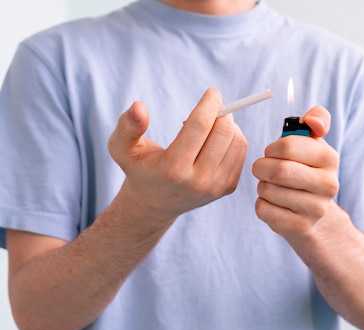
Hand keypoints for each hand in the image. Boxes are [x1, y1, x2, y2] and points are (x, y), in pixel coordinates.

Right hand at [108, 88, 247, 220]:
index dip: (209, 104)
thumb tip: (138, 106)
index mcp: (172, 169)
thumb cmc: (139, 168)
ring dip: (228, 124)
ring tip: (210, 124)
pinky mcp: (228, 187)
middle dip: (220, 112)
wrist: (155, 203)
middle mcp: (198, 181)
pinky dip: (233, 137)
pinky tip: (216, 138)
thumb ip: (127, 126)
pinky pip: (241, 151)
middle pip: (223, 132)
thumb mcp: (122, 148)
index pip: (199, 127)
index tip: (212, 92)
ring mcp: (216, 187)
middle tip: (210, 107)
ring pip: (237, 141)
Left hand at [252, 106, 338, 237]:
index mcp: (329, 158)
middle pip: (278, 171)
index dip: (272, 148)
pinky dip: (262, 204)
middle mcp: (328, 184)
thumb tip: (312, 119)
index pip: (287, 146)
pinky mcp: (300, 227)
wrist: (314, 211)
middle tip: (263, 169)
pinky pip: (263, 209)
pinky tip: (274, 203)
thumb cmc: (306, 168)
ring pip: (267, 190)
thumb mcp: (313, 142)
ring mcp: (316, 209)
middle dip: (262, 167)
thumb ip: (317, 119)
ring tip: (272, 186)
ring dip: (262, 186)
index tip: (274, 153)